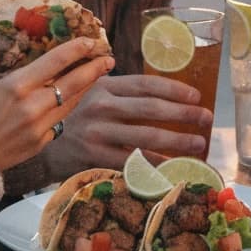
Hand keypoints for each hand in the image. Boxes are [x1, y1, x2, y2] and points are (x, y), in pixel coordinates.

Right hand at [0, 36, 113, 171]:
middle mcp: (33, 106)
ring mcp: (39, 127)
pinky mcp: (40, 144)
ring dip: (86, 88)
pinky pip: (60, 122)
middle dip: (94, 68)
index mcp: (15, 87)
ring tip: (98, 75)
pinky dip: (67, 109)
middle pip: (74, 83)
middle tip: (109, 57)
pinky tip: (73, 100)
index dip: (77, 49)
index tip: (90, 41)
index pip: (56, 61)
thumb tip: (4, 38)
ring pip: (71, 102)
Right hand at [43, 73, 213, 177]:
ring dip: (177, 140)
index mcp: (105, 86)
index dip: (174, 89)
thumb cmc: (79, 118)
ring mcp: (98, 132)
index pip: (147, 84)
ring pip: (146, 136)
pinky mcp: (95, 157)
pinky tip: (174, 166)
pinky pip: (133, 161)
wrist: (45, 148)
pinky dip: (156, 165)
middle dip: (183, 114)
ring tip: (199, 143)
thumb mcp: (95, 94)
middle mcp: (101, 106)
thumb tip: (167, 92)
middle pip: (151, 108)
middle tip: (206, 118)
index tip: (196, 95)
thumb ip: (124, 91)